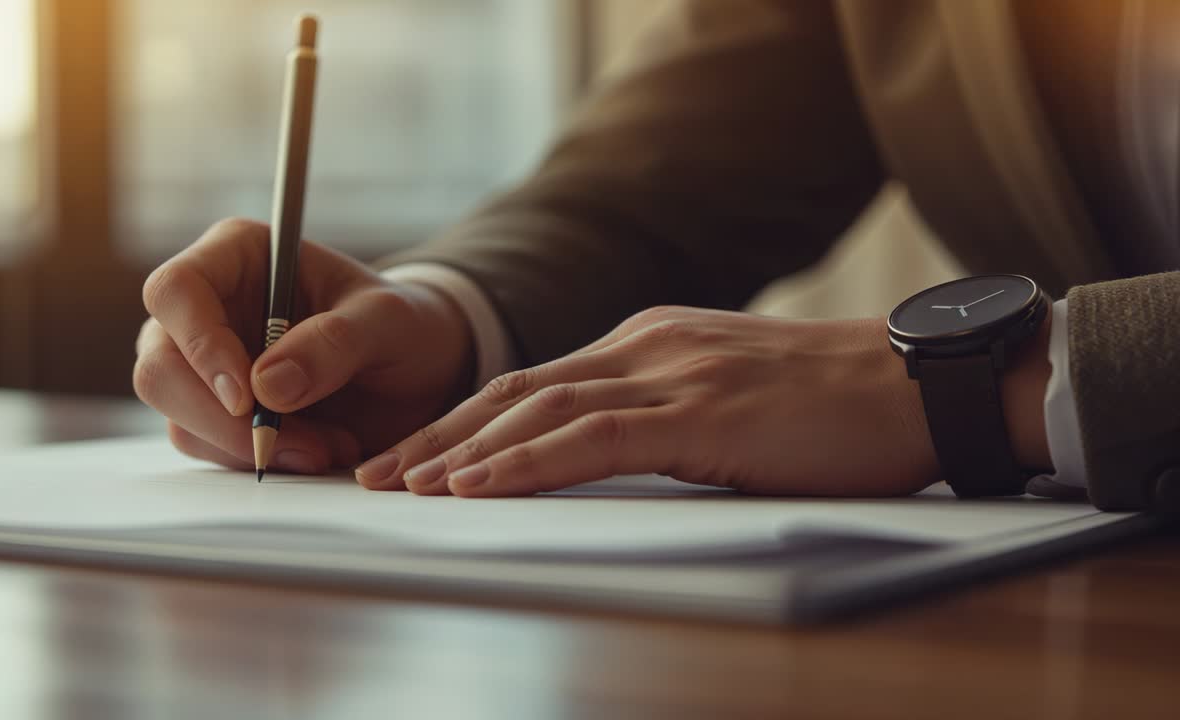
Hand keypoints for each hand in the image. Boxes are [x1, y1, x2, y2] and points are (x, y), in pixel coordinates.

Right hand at [134, 218, 473, 473]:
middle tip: (293, 445)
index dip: (199, 344)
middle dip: (221, 419)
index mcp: (238, 254)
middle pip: (159, 366)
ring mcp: (204, 365)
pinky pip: (211, 449)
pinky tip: (321, 452)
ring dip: (252, 447)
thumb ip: (336, 343)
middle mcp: (207, 307)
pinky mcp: (219, 414)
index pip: (176, 290)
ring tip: (332, 446)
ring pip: (179, 418)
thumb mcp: (389, 322)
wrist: (420, 371)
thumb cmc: (404, 324)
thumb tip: (265, 386)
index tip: (247, 397)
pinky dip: (264, 462)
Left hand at [354, 306, 945, 496]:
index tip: (415, 456)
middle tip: (378, 472)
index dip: (465, 420)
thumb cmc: (834, 408)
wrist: (917, 385)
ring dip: (463, 451)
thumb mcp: (729, 401)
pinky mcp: (700, 410)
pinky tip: (479, 483)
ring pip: (539, 409)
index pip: (535, 382)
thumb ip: (666, 418)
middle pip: (516, 389)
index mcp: (650, 344)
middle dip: (439, 434)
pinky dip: (524, 461)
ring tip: (406, 486)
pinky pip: (592, 438)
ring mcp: (672, 374)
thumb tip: (609, 460)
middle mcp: (647, 347)